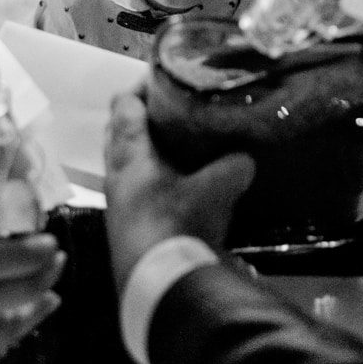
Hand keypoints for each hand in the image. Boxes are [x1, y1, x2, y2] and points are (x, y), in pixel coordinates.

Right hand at [0, 206, 64, 363]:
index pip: (17, 258)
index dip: (40, 248)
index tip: (49, 240)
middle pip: (26, 293)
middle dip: (47, 276)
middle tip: (56, 264)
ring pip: (13, 329)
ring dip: (36, 312)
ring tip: (49, 300)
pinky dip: (6, 341)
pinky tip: (9, 335)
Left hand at [102, 89, 253, 293]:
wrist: (157, 286)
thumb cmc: (178, 225)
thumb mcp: (215, 192)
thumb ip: (231, 168)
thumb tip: (246, 158)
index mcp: (128, 153)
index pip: (124, 104)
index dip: (141, 86)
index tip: (165, 77)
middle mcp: (116, 173)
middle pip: (119, 132)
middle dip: (143, 117)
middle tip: (174, 109)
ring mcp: (118, 201)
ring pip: (126, 162)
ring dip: (147, 151)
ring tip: (179, 145)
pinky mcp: (126, 225)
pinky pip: (136, 189)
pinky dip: (153, 179)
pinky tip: (177, 185)